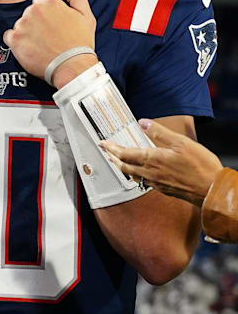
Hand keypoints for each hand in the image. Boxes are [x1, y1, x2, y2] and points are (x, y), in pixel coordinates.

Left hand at [3, 0, 97, 86]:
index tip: (52, 26)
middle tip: (48, 37)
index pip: (39, 2)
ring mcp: (22, 25)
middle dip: (36, 24)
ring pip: (20, 25)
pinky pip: (9, 37)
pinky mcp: (14, 40)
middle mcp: (33, 11)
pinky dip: (16, 43)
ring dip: (27, 33)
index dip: (46, 15)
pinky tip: (29, 48)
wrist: (72, 67)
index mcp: (48, 2)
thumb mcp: (86, 17)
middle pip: (28, 14)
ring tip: (41, 45)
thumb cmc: (80, 43)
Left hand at [101, 119, 223, 204]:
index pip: (124, 154)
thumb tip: (143, 122)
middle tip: (105, 151)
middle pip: (123, 166)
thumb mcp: (181, 143)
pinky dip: (135, 174)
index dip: (111, 148)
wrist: (212, 190)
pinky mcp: (163, 189)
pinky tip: (139, 171)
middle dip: (112, 157)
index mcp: (152, 160)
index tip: (102, 143)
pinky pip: (143, 181)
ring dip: (122, 166)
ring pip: (132, 175)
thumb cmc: (200, 166)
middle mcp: (150, 173)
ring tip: (118, 160)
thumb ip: (160, 133)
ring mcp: (156, 183)